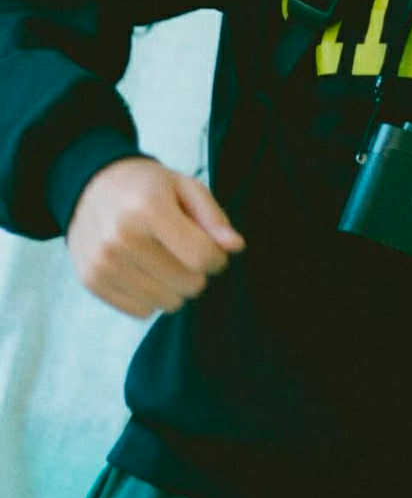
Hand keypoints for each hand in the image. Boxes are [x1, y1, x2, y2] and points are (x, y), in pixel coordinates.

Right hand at [66, 156, 244, 318]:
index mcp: (148, 209)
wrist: (91, 186)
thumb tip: (235, 247)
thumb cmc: (147, 187)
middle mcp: (121, 238)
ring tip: (163, 258)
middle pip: (187, 284)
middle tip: (184, 250)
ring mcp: (102, 262)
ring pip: (167, 303)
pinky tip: (143, 270)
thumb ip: (213, 217)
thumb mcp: (185, 186)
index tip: (214, 247)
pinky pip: (142, 311)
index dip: (217, 257)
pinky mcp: (91, 281)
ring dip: (175, 286)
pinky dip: (151, 296)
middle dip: (197, 271)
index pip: (201, 257)